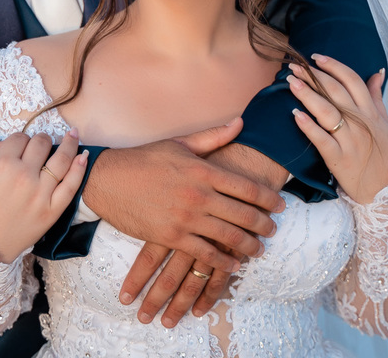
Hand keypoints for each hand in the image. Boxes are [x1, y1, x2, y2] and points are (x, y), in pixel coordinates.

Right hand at [0, 129, 86, 261]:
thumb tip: (11, 142)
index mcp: (2, 165)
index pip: (19, 138)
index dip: (20, 139)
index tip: (21, 146)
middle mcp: (24, 175)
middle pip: (41, 144)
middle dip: (41, 140)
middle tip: (42, 143)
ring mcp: (41, 193)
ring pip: (61, 159)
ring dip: (69, 143)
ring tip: (74, 135)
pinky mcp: (53, 210)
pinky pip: (71, 185)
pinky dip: (80, 169)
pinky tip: (84, 156)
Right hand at [83, 117, 282, 273]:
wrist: (107, 179)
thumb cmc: (143, 159)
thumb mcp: (179, 143)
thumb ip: (213, 137)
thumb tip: (240, 123)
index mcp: (203, 170)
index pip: (247, 187)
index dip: (268, 198)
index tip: (280, 205)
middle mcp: (199, 195)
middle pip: (244, 214)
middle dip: (264, 225)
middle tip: (274, 230)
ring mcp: (186, 217)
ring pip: (229, 237)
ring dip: (249, 246)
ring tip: (259, 249)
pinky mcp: (172, 236)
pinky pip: (205, 253)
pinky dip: (223, 261)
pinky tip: (233, 264)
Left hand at [289, 55, 387, 203]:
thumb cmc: (386, 156)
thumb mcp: (386, 124)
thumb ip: (376, 97)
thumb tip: (377, 72)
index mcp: (371, 113)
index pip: (352, 81)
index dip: (334, 66)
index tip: (316, 57)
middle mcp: (360, 123)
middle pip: (336, 92)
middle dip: (314, 76)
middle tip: (294, 66)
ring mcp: (349, 141)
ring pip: (327, 112)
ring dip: (308, 95)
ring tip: (291, 82)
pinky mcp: (339, 159)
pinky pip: (322, 140)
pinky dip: (309, 127)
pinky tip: (295, 115)